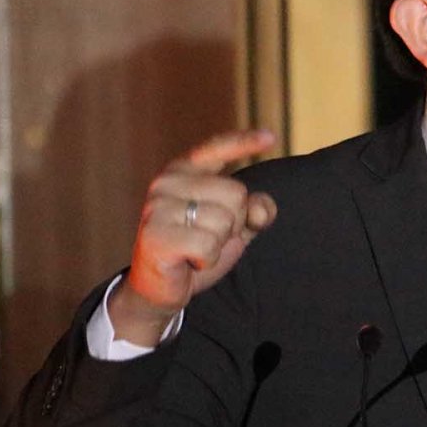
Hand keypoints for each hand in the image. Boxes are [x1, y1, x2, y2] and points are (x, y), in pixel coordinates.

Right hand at [111, 130, 278, 343]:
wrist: (159, 289)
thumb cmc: (196, 252)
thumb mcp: (233, 228)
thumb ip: (254, 212)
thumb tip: (260, 209)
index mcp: (184, 172)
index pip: (217, 148)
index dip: (244, 142)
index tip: (271, 137)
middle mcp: (167, 182)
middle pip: (237, 194)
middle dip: (233, 224)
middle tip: (206, 239)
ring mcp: (157, 206)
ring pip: (225, 221)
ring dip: (219, 244)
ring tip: (195, 250)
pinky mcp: (155, 233)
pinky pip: (209, 244)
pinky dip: (208, 259)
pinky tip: (188, 261)